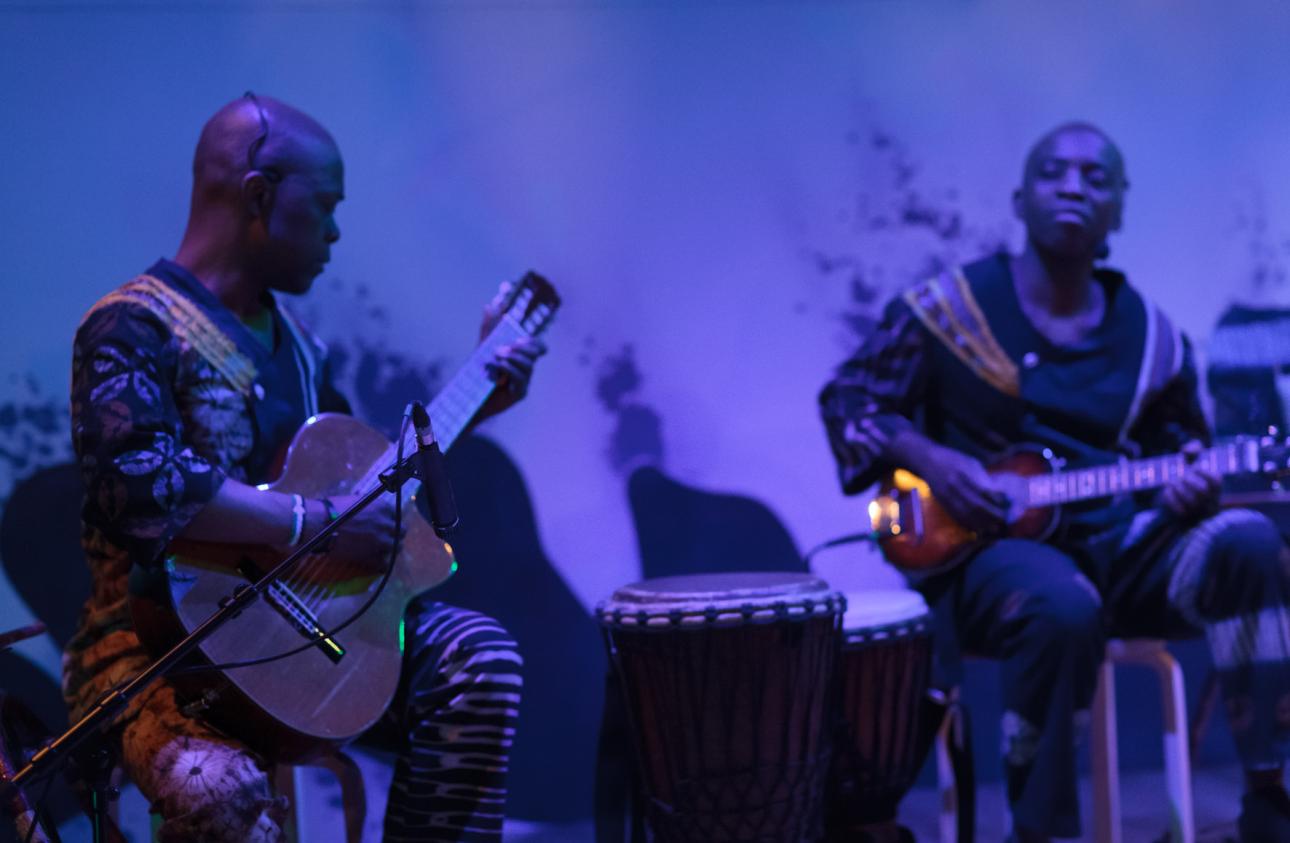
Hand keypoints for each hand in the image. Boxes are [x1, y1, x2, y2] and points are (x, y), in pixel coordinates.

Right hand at [312, 493, 403, 576]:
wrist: (319, 524)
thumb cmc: (332, 509)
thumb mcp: (356, 501)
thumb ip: (370, 508)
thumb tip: (372, 512)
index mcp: (382, 507)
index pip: (397, 515)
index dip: (391, 521)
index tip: (386, 525)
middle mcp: (385, 523)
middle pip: (401, 531)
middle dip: (395, 534)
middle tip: (386, 538)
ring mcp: (381, 541)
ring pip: (397, 547)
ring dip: (391, 549)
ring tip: (382, 551)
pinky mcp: (372, 556)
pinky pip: (385, 564)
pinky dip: (382, 564)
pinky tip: (377, 564)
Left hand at [474, 281, 547, 420]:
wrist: (468, 397)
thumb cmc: (478, 372)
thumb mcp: (482, 347)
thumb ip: (488, 328)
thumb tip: (490, 304)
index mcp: (521, 357)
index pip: (538, 346)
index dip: (534, 341)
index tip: (519, 338)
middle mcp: (525, 368)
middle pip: (536, 353)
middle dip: (522, 347)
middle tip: (504, 346)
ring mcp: (524, 381)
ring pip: (529, 365)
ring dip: (513, 357)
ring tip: (497, 355)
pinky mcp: (519, 393)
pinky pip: (521, 378)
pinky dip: (511, 368)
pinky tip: (500, 364)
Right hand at [918, 444, 1009, 533]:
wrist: (928, 461)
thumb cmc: (953, 459)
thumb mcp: (971, 462)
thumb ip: (983, 477)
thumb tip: (999, 495)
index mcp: (964, 471)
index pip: (983, 490)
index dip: (996, 500)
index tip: (1004, 504)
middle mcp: (954, 484)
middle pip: (976, 504)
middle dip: (991, 514)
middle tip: (1002, 518)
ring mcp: (946, 494)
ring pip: (966, 513)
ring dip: (981, 522)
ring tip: (993, 526)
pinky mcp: (942, 502)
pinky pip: (956, 516)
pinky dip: (968, 524)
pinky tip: (977, 527)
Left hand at [1161, 440, 1219, 518]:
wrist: (1170, 501)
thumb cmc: (1185, 477)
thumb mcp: (1191, 461)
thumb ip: (1193, 449)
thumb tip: (1187, 450)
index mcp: (1216, 491)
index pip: (1216, 481)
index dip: (1204, 472)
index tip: (1194, 468)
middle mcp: (1211, 504)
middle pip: (1202, 491)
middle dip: (1188, 480)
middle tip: (1180, 476)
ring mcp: (1198, 514)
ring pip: (1190, 501)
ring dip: (1178, 488)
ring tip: (1171, 482)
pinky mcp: (1184, 520)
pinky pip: (1178, 509)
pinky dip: (1170, 497)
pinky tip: (1167, 490)